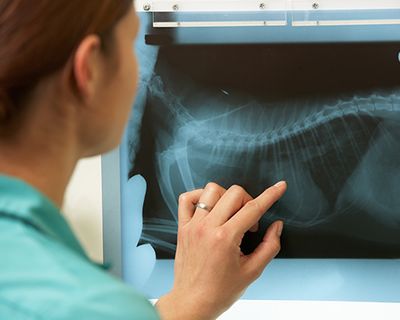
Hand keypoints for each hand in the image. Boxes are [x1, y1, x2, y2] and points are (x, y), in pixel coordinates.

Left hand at [156, 181, 286, 319]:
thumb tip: (277, 226)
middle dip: (249, 201)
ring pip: (211, 190)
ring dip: (226, 197)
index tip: (279, 187)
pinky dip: (200, 196)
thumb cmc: (220, 291)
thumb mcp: (252, 272)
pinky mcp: (182, 227)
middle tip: (249, 221)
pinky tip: (210, 207)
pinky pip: (187, 198)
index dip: (271, 195)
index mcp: (225, 238)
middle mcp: (207, 228)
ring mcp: (193, 225)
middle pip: (234, 193)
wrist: (192, 302)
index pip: (253, 208)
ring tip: (230, 214)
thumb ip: (269, 246)